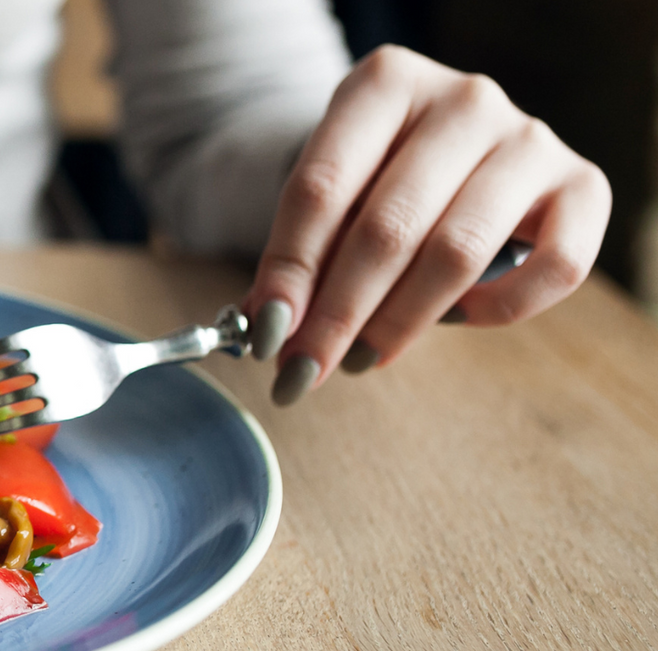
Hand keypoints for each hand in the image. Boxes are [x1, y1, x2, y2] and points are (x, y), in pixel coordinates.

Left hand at [243, 45, 609, 404]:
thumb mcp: (332, 192)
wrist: (458, 144)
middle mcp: (465, 101)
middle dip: (337, 313)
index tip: (265, 335)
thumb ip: (301, 252)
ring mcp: (531, 138)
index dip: (288, 270)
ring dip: (398, 322)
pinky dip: (499, 309)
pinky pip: (553, 268)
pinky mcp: (584, 185)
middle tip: (303, 370)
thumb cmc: (381, 174)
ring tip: (359, 359)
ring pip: (457, 253)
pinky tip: (457, 319)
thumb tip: (266, 327)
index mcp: (386, 82)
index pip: (321, 188)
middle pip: (387, 227)